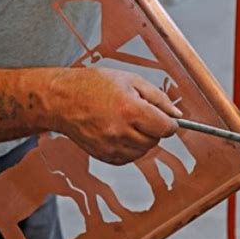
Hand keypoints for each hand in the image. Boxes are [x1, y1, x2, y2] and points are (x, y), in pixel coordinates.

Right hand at [49, 67, 181, 164]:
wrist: (63, 100)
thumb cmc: (93, 85)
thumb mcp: (130, 80)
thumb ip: (158, 98)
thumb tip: (176, 115)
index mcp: (130, 109)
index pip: (166, 127)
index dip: (170, 122)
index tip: (167, 118)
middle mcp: (121, 131)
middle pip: (155, 140)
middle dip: (154, 128)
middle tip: (141, 114)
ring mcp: (111, 146)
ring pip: (143, 151)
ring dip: (142, 138)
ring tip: (128, 121)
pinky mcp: (104, 156)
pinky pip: (129, 158)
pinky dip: (130, 147)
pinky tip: (120, 131)